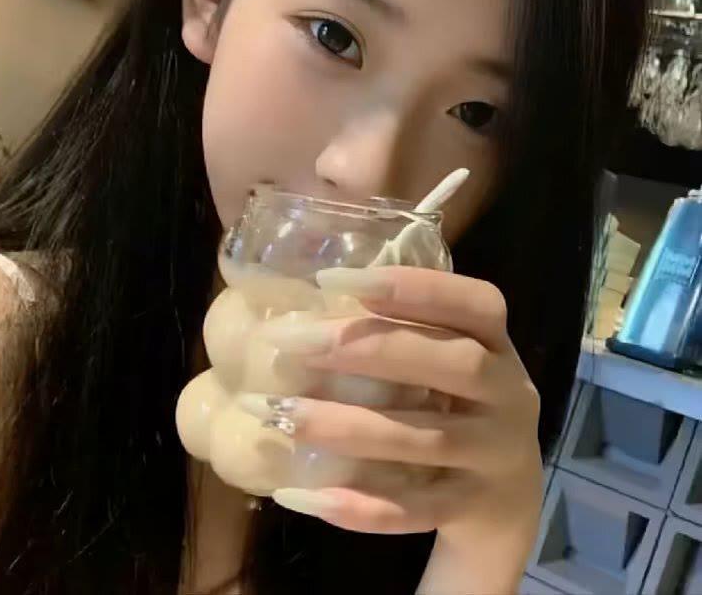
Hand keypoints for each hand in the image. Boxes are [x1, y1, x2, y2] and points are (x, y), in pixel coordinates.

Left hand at [250, 266, 542, 594]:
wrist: (509, 501)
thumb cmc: (460, 406)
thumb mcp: (450, 360)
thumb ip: (404, 331)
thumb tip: (314, 303)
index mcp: (498, 345)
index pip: (473, 303)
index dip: (410, 288)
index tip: (333, 279)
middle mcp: (509, 396)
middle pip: (454, 364)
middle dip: (369, 349)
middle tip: (293, 343)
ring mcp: (496, 457)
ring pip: (423, 440)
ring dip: (345, 426)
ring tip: (280, 413)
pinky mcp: (472, 511)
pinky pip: (411, 511)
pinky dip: (354, 505)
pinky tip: (295, 493)